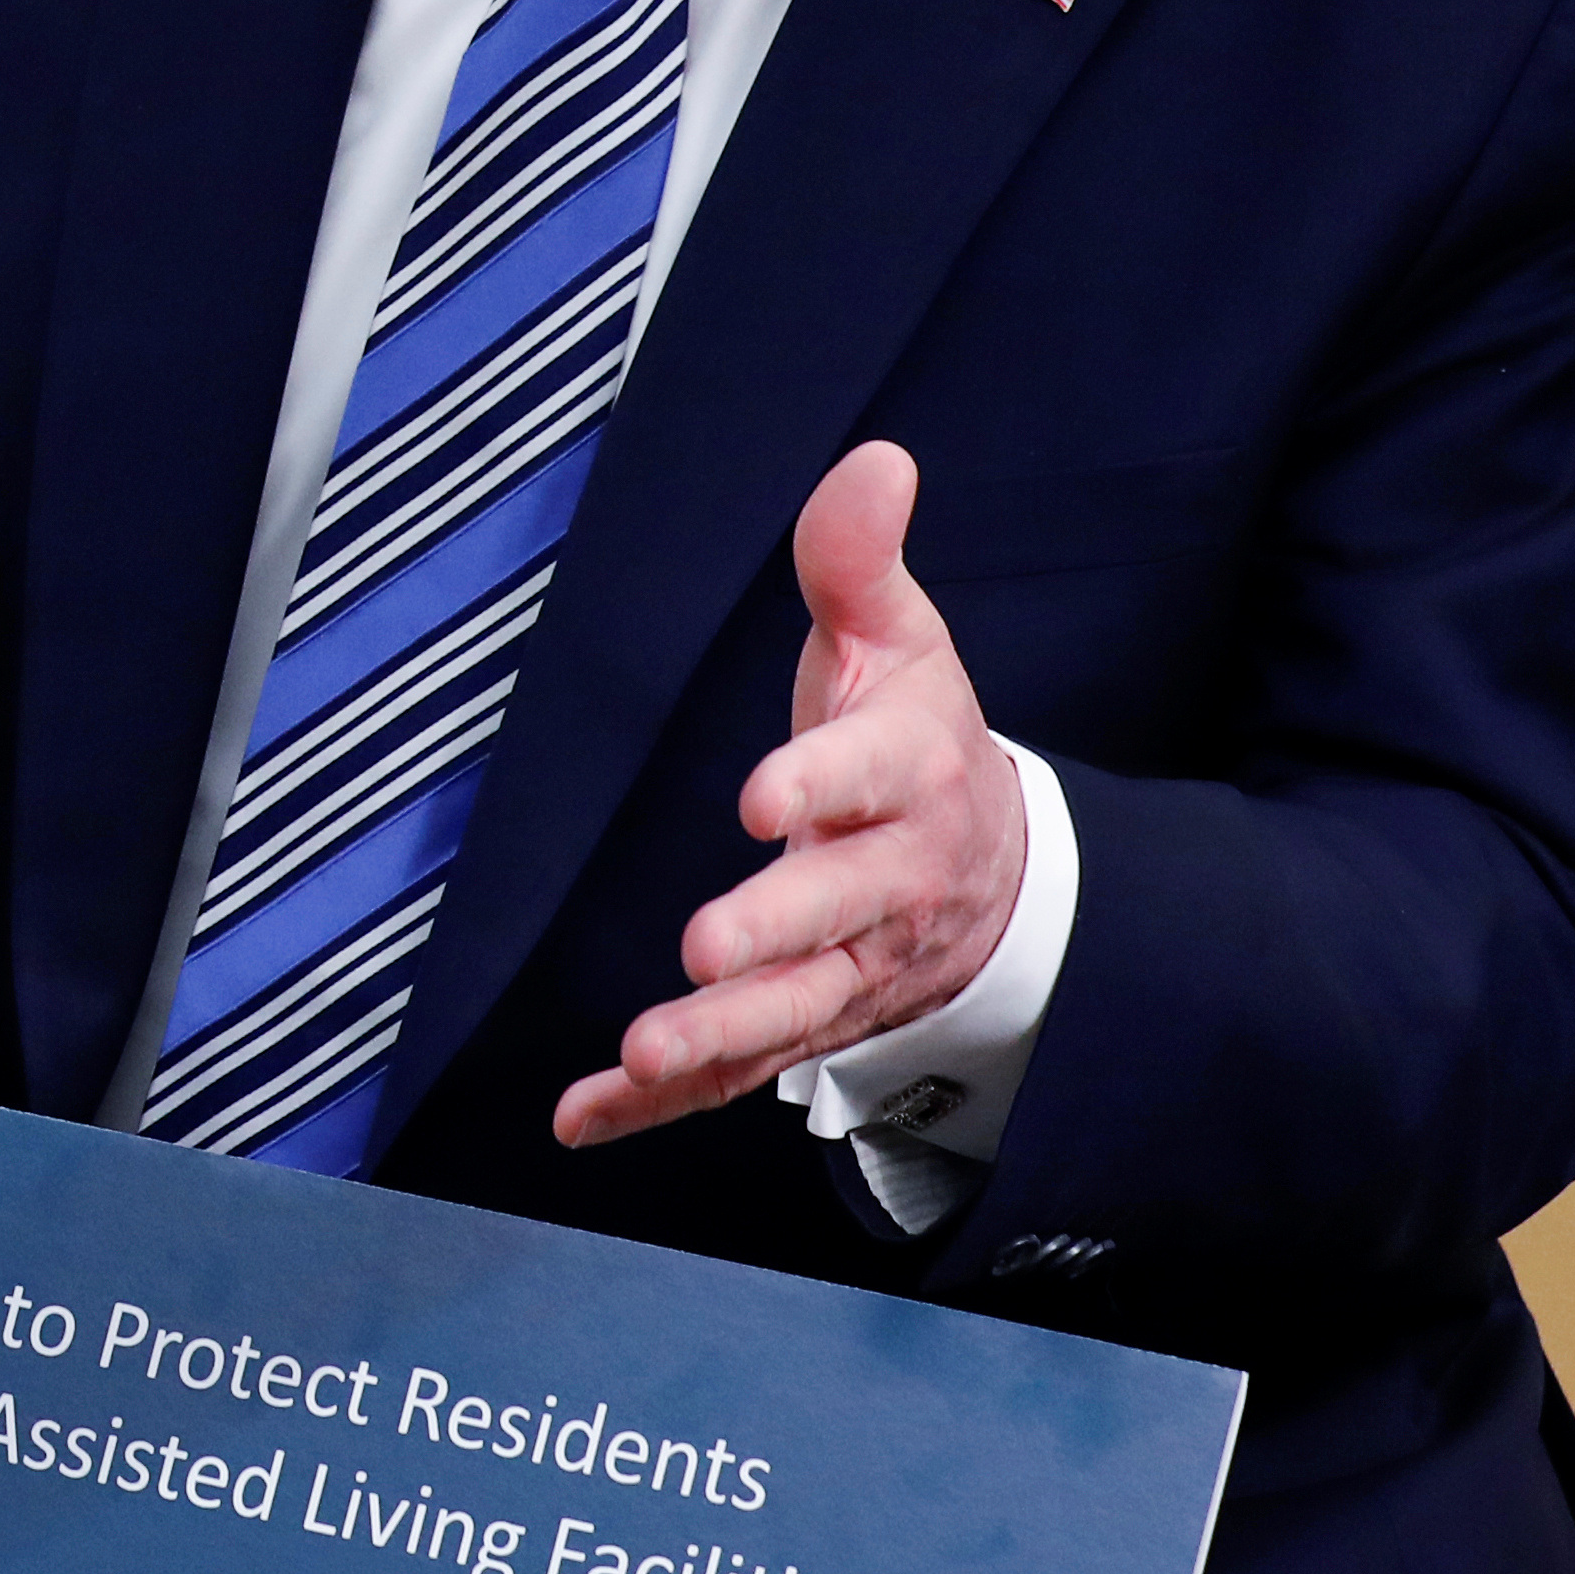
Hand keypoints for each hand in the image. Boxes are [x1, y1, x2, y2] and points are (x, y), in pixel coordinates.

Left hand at [553, 441, 1030, 1149]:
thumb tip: (874, 459)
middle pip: (836, 914)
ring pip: (792, 1011)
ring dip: (719, 1037)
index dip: (821, 782)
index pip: (869, 776)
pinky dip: (660, 1104)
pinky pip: (736, 1072)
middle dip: (771, 935)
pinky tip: (582, 1114)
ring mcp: (852, 966)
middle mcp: (890, 883)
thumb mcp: (900, 638)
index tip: (763, 792)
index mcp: (911, 775)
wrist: (991, 864)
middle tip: (701, 948)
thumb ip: (859, 559)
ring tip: (645, 1050)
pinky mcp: (806, 1017)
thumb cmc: (919, 736)